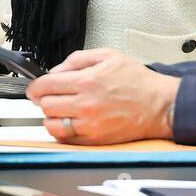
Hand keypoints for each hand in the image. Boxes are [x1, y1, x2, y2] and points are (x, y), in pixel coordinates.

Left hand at [25, 48, 179, 143]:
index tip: (35, 87)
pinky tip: (69, 122)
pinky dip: (62, 131)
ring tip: (59, 110)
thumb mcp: (107, 55)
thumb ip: (77, 59)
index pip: (45, 86)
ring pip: (52, 124)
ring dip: (51, 116)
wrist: (160, 105)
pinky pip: (67, 139)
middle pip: (45, 105)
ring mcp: (90, 125)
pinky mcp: (96, 140)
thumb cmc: (137, 81)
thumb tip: (56, 70)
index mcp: (86, 82)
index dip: (35, 86)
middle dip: (43, 99)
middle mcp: (86, 105)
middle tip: (48, 96)